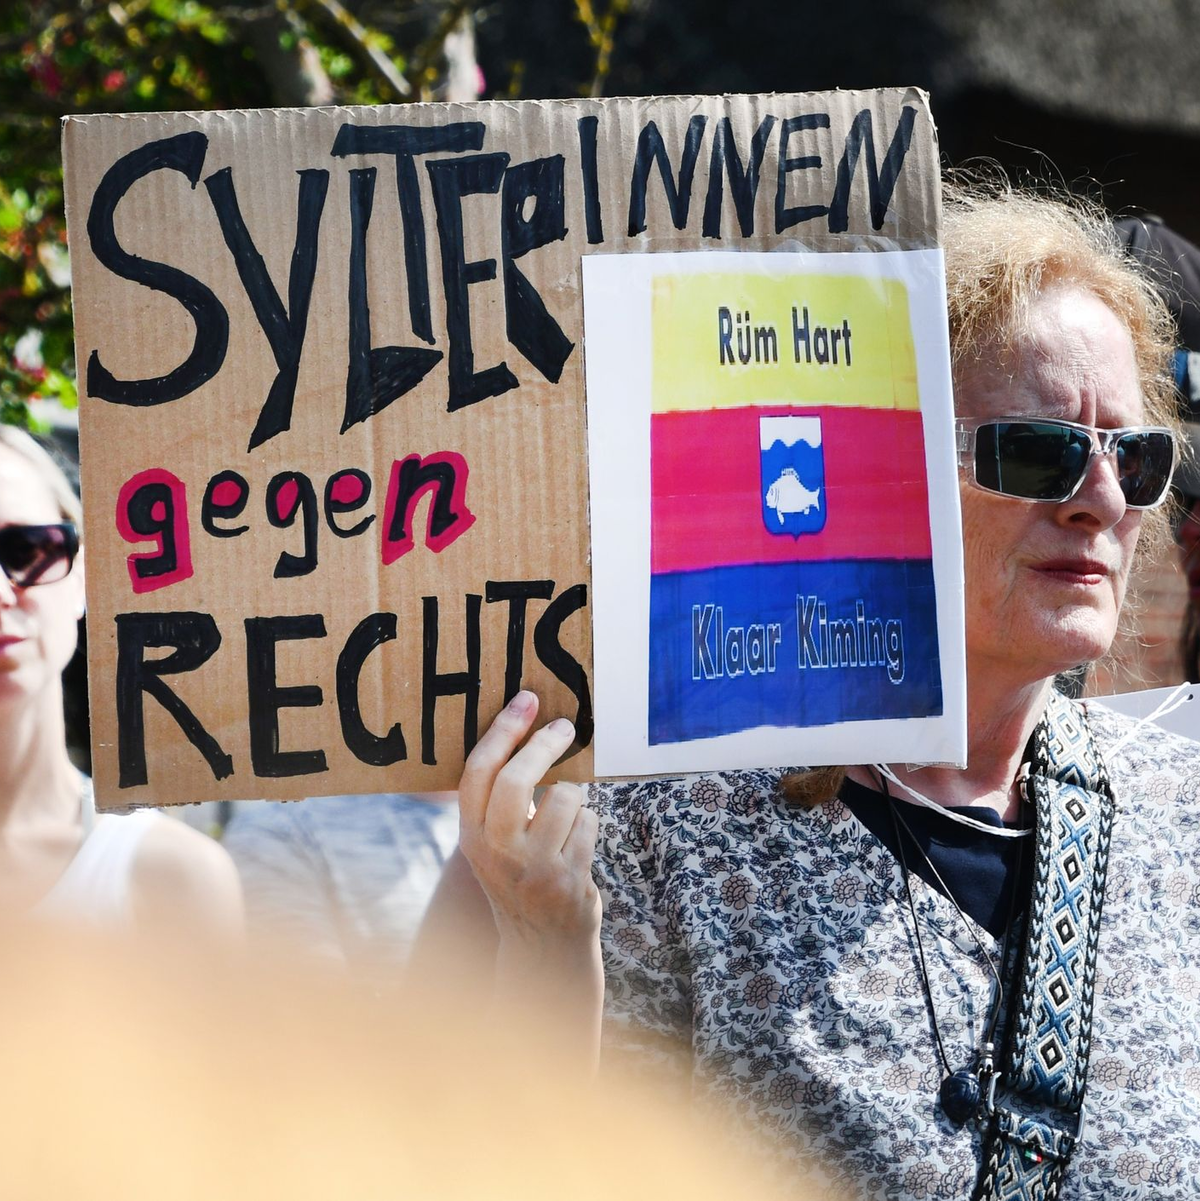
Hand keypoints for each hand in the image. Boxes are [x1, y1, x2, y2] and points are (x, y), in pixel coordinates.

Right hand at [458, 690, 600, 953]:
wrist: (541, 944)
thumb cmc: (519, 875)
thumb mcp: (492, 842)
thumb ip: (497, 798)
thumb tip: (526, 728)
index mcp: (471, 835)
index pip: (479, 772)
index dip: (503, 731)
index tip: (526, 700)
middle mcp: (496, 852)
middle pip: (516, 780)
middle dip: (544, 745)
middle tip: (564, 726)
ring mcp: (533, 869)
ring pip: (564, 797)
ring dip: (572, 795)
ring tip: (565, 815)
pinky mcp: (568, 880)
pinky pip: (588, 823)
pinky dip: (588, 823)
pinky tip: (576, 842)